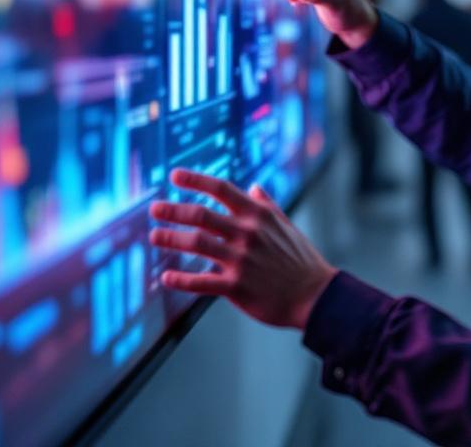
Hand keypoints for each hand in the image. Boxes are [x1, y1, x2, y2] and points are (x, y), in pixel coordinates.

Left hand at [148, 169, 337, 329]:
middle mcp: (247, 233)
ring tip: (155, 237)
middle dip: (173, 210)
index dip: (195, 180)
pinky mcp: (237, 286)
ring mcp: (241, 260)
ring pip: (197, 244)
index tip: (175, 175)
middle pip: (201, 215)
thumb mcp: (286, 225)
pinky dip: (181, 279)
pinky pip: (201, 282)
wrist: (315, 295)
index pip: (221, 189)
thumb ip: (266, 205)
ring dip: (171, 239)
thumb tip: (253, 187)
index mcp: (257, 215)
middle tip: (155, 209)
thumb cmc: (301, 259)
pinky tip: (166, 278)